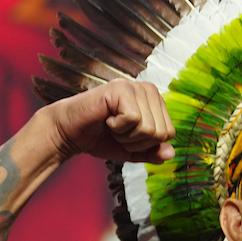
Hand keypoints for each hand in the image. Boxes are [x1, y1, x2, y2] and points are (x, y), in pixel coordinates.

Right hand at [44, 79, 175, 163]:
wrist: (69, 133)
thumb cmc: (100, 138)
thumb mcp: (132, 150)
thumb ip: (152, 152)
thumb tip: (171, 154)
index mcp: (155, 102)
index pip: (169, 133)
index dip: (146, 144)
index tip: (126, 136)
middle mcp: (148, 90)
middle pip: (161, 132)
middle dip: (136, 142)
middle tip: (117, 131)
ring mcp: (135, 87)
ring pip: (149, 127)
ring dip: (126, 135)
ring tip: (111, 124)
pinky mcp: (120, 88)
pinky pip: (134, 119)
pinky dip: (118, 127)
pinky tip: (107, 119)